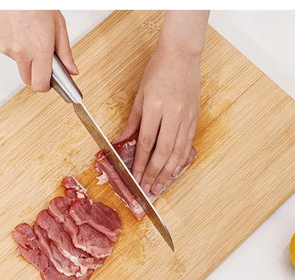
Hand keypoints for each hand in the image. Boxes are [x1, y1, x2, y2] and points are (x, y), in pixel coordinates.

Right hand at [0, 10, 77, 91]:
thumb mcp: (58, 24)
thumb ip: (65, 52)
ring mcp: (6, 48)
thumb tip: (72, 70)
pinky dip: (14, 46)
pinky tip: (18, 30)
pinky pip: (8, 52)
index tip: (50, 81)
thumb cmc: (35, 1)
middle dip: (36, 75)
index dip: (46, 86)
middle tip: (42, 60)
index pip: (40, 85)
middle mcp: (21, 52)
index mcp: (39, 49)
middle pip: (28, 80)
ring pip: (19, 65)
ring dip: (25, 57)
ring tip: (29, 35)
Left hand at [118, 45, 200, 195]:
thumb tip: (121, 141)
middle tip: (147, 188)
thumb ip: (132, 121)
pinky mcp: (195, 117)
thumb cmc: (158, 71)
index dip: (140, 162)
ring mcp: (186, 117)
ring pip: (177, 151)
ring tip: (160, 185)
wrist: (181, 55)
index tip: (135, 177)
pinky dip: (181, 160)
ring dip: (167, 171)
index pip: (146, 142)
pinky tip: (174, 170)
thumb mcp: (140, 95)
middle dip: (153, 173)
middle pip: (163, 151)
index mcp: (155, 107)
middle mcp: (173, 114)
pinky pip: (188, 144)